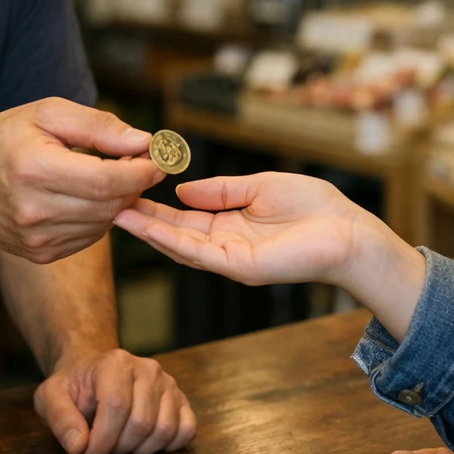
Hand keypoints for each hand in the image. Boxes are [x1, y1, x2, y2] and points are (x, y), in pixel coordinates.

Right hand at [0, 99, 163, 262]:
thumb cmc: (2, 140)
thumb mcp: (46, 113)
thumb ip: (97, 125)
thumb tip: (144, 141)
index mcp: (34, 168)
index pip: (107, 179)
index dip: (141, 170)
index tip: (158, 157)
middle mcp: (34, 210)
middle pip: (110, 203)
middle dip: (136, 183)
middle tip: (141, 162)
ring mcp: (36, 238)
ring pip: (104, 222)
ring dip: (119, 200)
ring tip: (109, 174)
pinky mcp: (41, 254)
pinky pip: (89, 236)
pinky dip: (99, 216)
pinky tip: (87, 196)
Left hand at [33, 348, 195, 453]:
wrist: (95, 373)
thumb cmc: (74, 387)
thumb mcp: (51, 397)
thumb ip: (59, 419)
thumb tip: (78, 446)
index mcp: (115, 363)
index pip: (117, 406)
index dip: (103, 440)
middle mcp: (147, 368)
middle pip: (142, 422)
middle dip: (119, 447)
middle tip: (104, 447)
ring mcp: (168, 382)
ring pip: (165, 429)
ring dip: (141, 449)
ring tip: (122, 442)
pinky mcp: (180, 398)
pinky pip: (186, 430)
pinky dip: (167, 445)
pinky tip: (145, 443)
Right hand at [114, 172, 375, 287]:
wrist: (348, 232)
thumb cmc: (313, 208)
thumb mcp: (258, 187)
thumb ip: (220, 190)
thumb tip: (181, 191)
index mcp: (228, 225)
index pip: (182, 217)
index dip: (154, 206)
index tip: (127, 189)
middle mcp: (223, 245)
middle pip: (172, 233)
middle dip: (140, 219)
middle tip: (105, 201)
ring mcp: (229, 259)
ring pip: (177, 245)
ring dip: (145, 230)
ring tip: (113, 212)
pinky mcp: (240, 267)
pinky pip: (198, 253)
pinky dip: (169, 240)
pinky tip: (147, 227)